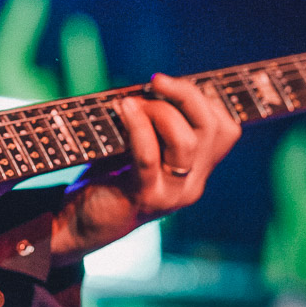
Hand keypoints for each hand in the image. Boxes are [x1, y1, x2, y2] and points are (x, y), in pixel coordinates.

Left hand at [50, 74, 240, 265]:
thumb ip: (154, 124)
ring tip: (131, 102)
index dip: (203, 99)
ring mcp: (172, 193)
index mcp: (197, 170)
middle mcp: (192, 183)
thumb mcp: (139, 149)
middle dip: (186, 95)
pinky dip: (137, 126)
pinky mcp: (145, 197)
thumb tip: (154, 84)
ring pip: (187, 142)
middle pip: (213, 129)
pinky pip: (148, 156)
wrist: (80, 225)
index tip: (169, 86)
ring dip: (159, 111)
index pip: (226, 130)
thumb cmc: (106, 178)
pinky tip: (124, 108)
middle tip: (155, 81)